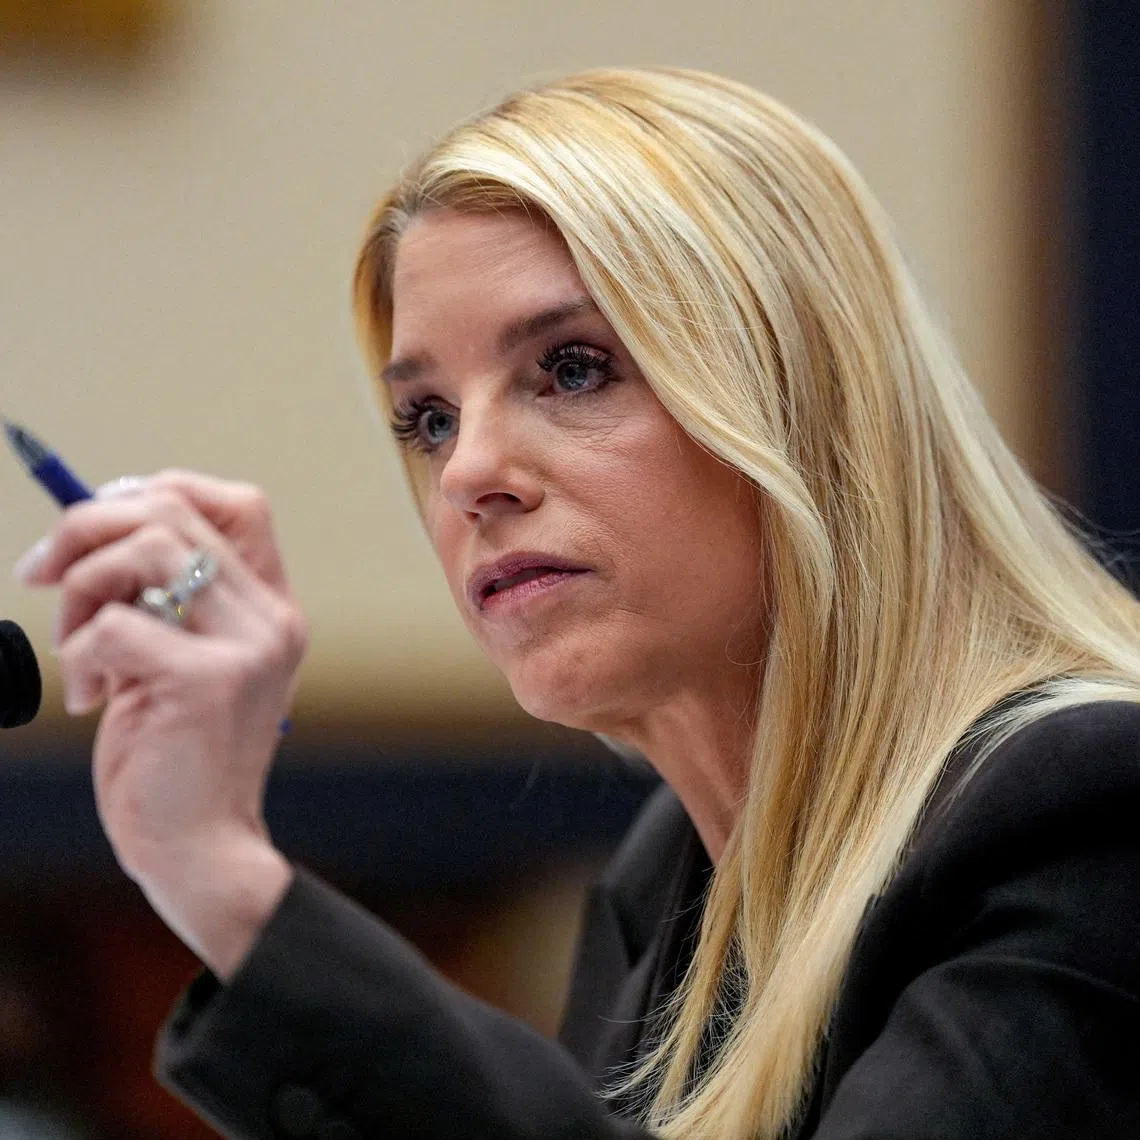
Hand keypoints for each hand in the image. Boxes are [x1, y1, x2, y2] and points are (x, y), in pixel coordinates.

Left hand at [15, 471, 307, 976]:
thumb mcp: (176, 660)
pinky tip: (89, 699)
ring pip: (142, 552)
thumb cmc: (175, 755)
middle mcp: (271, 617)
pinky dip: (78, 656)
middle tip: (41, 576)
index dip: (162, 491)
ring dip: (79, 593)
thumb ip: (162, 598)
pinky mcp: (207, 680)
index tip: (101, 530)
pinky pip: (114, 626)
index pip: (239, 504)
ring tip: (76, 650)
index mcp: (270, 608)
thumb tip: (92, 526)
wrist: (199, 846)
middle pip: (171, 511)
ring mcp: (247, 646)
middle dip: (84, 529)